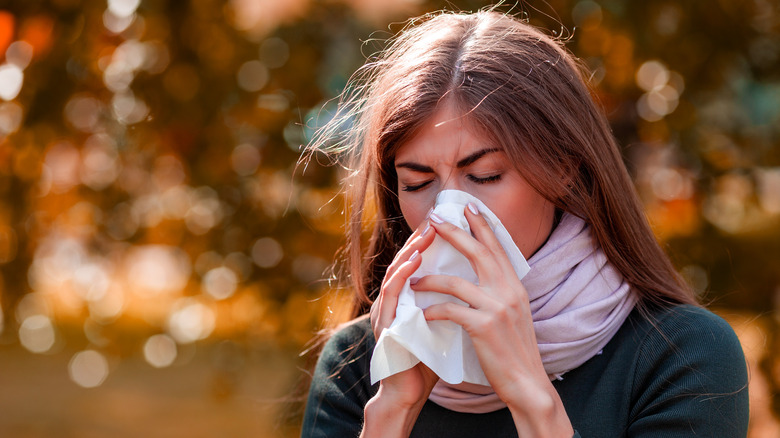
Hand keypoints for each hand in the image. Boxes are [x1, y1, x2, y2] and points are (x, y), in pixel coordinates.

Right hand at [368, 220, 438, 407]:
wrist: (409, 392)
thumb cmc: (426, 360)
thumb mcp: (444, 324)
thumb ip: (452, 304)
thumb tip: (479, 284)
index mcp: (409, 299)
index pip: (420, 263)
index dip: (433, 242)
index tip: (450, 224)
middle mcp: (395, 301)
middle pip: (406, 261)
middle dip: (421, 239)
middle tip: (437, 219)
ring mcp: (386, 311)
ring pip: (395, 272)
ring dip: (410, 251)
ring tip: (426, 235)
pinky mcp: (383, 325)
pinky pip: (390, 295)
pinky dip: (401, 276)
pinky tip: (413, 263)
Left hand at [415, 205, 572, 436]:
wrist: (529, 384)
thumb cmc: (516, 352)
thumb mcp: (515, 315)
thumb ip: (502, 294)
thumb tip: (488, 276)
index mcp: (516, 287)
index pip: (498, 247)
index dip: (483, 225)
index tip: (468, 206)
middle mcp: (509, 292)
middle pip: (478, 252)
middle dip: (454, 232)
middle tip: (434, 218)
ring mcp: (497, 308)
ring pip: (456, 281)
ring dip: (431, 278)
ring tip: (413, 279)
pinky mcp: (483, 327)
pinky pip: (450, 310)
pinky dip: (433, 310)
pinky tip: (423, 314)